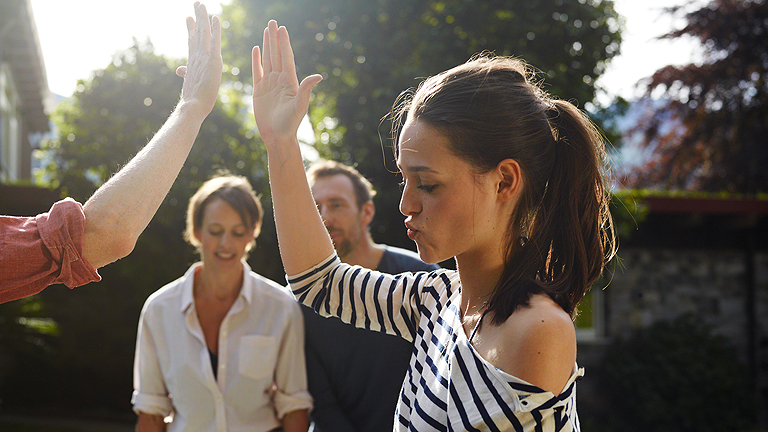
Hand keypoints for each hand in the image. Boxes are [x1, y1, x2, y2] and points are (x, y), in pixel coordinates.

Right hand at [175, 2, 222, 118]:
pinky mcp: (212, 60)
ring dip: (203, 17)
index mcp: (193, 62)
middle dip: (197, 18)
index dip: (191, 29)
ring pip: (203, 32)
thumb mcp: (189, 83)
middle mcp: (197, 56)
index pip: (192, 41)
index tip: (189, 18)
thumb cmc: (193, 100)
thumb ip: (186, 74)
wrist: (193, 105)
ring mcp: (204, 57)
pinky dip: (214, 29)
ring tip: (201, 4)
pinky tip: (215, 18)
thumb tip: (180, 70)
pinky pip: (214, 40)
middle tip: (196, 4)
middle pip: (197, 32)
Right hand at [252, 20, 321, 146]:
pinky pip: (257, 71)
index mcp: (290, 82)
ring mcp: (269, 84)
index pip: (286, 58)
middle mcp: (280, 80)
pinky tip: (256, 49)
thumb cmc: (290, 124)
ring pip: (267, 60)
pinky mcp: (259, 91)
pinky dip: (256, 60)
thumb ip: (306, 89)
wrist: (277, 136)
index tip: (283, 29)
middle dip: (275, 38)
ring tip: (266, 30)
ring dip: (267, 45)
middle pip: (276, 55)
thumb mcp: (300, 106)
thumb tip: (318, 76)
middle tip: (273, 22)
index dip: (284, 43)